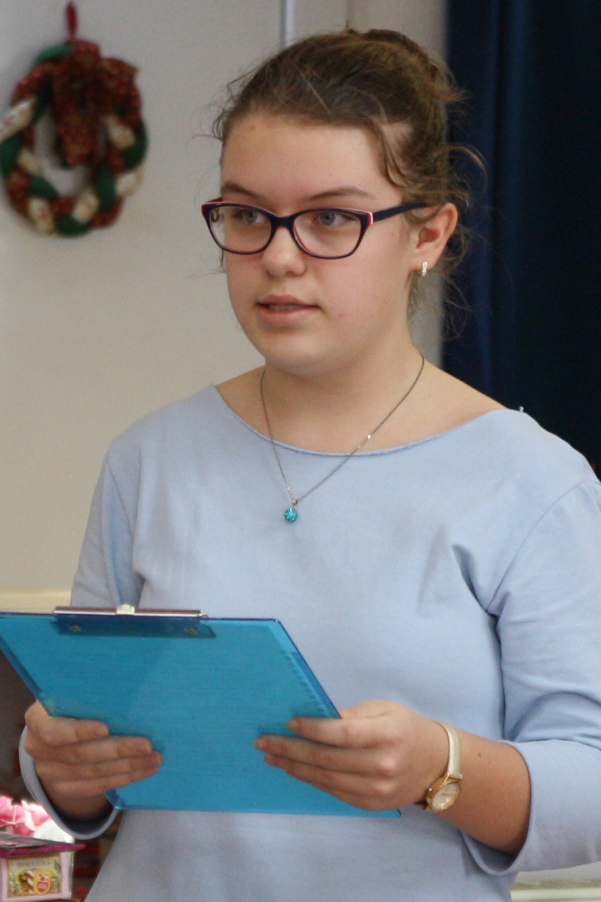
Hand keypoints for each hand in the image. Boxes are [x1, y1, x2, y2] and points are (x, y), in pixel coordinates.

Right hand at [24, 701, 161, 820]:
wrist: (58, 735)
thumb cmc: (73, 705)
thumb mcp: (73, 695)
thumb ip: (90, 695)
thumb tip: (129, 684)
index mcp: (38, 720)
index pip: (54, 730)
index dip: (79, 731)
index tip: (106, 727)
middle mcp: (39, 749)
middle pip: (80, 754)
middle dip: (117, 749)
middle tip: (147, 744)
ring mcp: (51, 774)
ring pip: (93, 773)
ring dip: (128, 766)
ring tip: (154, 758)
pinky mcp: (67, 789)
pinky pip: (98, 786)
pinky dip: (125, 778)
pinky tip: (145, 770)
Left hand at [255, 699, 447, 810]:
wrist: (435, 765)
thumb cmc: (405, 728)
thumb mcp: (383, 709)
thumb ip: (351, 715)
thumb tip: (313, 717)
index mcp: (387, 735)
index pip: (343, 734)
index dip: (314, 729)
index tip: (289, 722)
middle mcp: (382, 765)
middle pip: (328, 759)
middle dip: (291, 749)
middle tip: (264, 742)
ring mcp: (376, 789)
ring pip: (326, 779)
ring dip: (294, 767)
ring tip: (271, 756)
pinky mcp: (370, 804)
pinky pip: (333, 791)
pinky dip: (310, 779)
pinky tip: (293, 769)